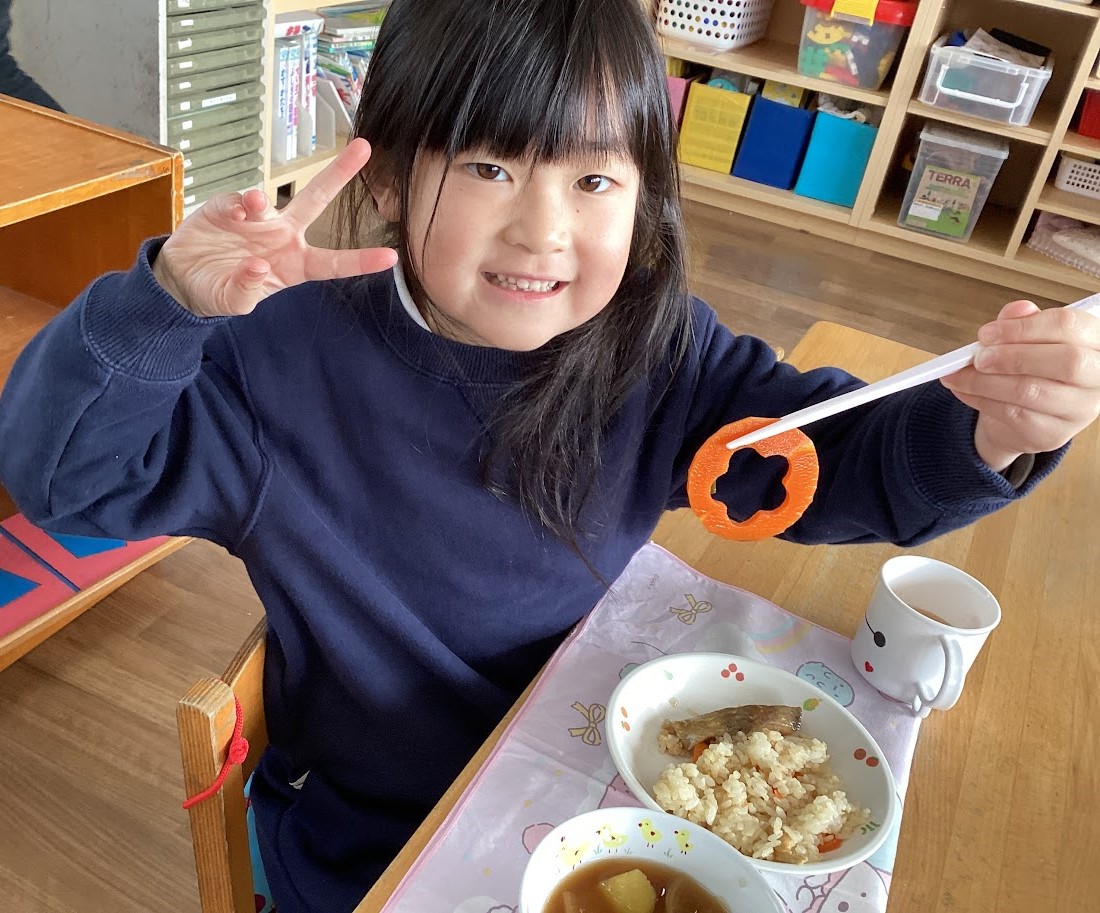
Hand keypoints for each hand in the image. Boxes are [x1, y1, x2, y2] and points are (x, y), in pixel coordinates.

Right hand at [153, 138, 396, 317]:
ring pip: (270, 200)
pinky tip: (232, 213)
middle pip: (316, 200)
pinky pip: (235, 201)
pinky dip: (234, 204)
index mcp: (295, 265)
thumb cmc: (217, 291)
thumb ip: (245, 292)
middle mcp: (282, 236)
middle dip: (339, 173)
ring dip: (261, 199)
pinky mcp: (226, 208)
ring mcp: (256, 219)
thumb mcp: (232, 303)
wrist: (181, 278)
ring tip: (252, 203)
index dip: (361, 261)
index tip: (391, 257)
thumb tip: (257, 267)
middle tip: (363, 147)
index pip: (333, 264)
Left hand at [941, 300, 1099, 471]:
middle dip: (1012, 356)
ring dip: (985, 381)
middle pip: (1066, 361)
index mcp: (1095, 342)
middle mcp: (1097, 377)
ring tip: (959, 375)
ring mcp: (1079, 410)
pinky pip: (1013, 414)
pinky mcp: (1052, 434)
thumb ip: (1022, 322)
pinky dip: (980, 400)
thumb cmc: (1031, 368)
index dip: (1024, 327)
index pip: (1070, 326)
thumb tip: (1018, 309)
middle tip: (978, 357)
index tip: (987, 332)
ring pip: (1032, 391)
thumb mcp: (1027, 340)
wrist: (1026, 417)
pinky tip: (964, 390)